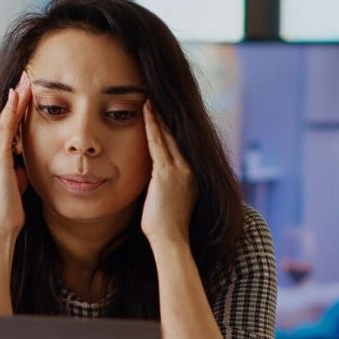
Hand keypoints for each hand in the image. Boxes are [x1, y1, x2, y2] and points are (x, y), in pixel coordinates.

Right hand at [0, 72, 31, 239]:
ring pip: (5, 121)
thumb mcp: (15, 185)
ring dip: (16, 99)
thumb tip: (24, 167)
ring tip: (27, 81)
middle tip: (26, 77)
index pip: (4, 128)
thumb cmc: (8, 212)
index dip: (14, 110)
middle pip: (3, 120)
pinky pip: (6, 130)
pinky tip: (18, 97)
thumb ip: (17, 172)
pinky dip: (12, 113)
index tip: (24, 93)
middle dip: (16, 98)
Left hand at [141, 101, 195, 248]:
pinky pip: (157, 143)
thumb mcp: (170, 202)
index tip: (163, 114)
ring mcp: (180, 170)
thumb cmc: (167, 228)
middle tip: (156, 97)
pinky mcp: (167, 173)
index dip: (171, 128)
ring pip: (167, 136)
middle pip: (176, 136)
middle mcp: (189, 169)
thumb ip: (166, 186)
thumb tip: (156, 182)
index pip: (180, 146)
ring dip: (157, 116)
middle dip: (166, 117)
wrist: (171, 240)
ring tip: (150, 99)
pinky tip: (146, 111)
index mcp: (192, 176)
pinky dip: (152, 126)